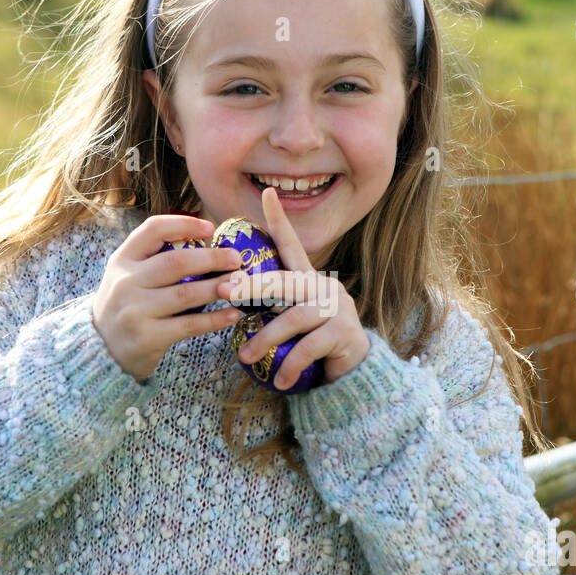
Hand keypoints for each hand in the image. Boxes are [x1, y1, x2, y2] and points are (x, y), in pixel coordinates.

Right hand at [92, 214, 242, 382]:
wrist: (100, 350)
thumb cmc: (126, 306)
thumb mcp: (128, 276)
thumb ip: (156, 260)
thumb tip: (210, 244)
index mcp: (122, 260)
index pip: (152, 230)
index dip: (184, 225)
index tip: (210, 228)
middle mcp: (126, 282)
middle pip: (175, 263)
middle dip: (211, 258)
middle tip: (236, 259)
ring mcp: (135, 311)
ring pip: (185, 294)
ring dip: (217, 288)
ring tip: (240, 286)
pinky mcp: (147, 338)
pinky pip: (188, 325)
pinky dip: (214, 319)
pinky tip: (232, 314)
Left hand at [216, 187, 370, 389]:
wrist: (351, 376)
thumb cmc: (311, 346)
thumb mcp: (290, 321)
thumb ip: (271, 306)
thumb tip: (228, 296)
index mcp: (307, 281)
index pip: (291, 245)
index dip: (279, 219)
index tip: (267, 193)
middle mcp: (323, 288)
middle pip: (284, 281)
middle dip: (252, 286)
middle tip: (225, 292)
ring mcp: (336, 309)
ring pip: (294, 318)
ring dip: (265, 339)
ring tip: (244, 356)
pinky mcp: (343, 333)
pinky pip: (308, 347)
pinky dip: (290, 365)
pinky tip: (280, 381)